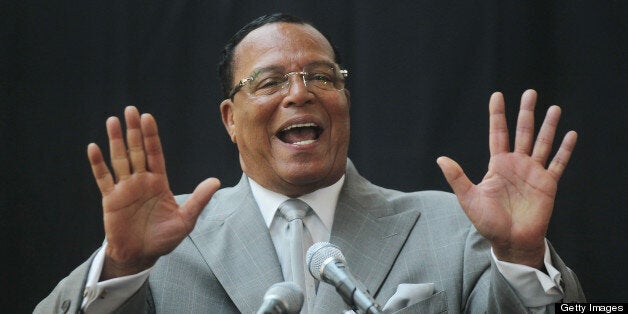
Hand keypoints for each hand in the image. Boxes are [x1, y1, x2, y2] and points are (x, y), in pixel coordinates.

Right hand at [87, 106, 220, 278]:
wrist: (141, 255)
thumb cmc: (164, 238)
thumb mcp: (185, 220)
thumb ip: (199, 200)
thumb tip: (216, 181)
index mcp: (158, 182)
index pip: (154, 154)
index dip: (151, 136)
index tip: (148, 117)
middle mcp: (141, 181)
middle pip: (136, 151)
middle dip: (133, 131)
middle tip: (130, 109)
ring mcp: (125, 188)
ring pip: (119, 159)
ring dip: (115, 141)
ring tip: (112, 121)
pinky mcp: (111, 199)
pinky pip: (103, 178)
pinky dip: (98, 164)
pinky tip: (93, 148)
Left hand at [437, 89, 576, 268]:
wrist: (510, 241)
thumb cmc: (488, 222)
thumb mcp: (469, 198)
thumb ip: (457, 177)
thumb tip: (440, 158)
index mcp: (497, 165)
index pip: (497, 133)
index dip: (497, 115)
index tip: (497, 95)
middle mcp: (516, 164)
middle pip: (522, 132)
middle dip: (526, 113)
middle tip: (530, 92)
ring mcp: (533, 173)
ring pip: (542, 143)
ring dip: (548, 126)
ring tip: (553, 108)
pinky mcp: (547, 184)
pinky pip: (557, 163)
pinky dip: (564, 149)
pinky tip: (570, 134)